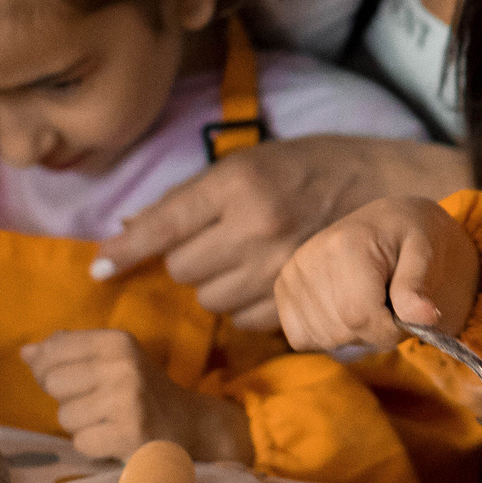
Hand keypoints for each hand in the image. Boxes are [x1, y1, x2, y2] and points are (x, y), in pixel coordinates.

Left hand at [22, 329, 253, 463]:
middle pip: (54, 383)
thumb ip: (69, 351)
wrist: (190, 426)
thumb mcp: (113, 359)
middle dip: (68, 399)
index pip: (53, 350)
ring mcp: (127, 400)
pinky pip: (81, 443)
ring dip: (81, 426)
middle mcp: (123, 365)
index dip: (50, 369)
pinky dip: (93, 446)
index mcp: (117, 341)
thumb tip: (26, 352)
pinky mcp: (129, 434)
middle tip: (96, 404)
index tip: (73, 380)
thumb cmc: (141, 390)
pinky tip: (114, 440)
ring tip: (108, 422)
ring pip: (65, 417)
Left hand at [94, 136, 473, 329]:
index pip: (162, 225)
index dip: (124, 252)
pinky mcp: (300, 295)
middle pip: (182, 270)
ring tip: (244, 259)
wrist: (384, 186)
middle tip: (215, 242)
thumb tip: (129, 231)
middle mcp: (254, 226)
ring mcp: (279, 266)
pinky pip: (246, 319)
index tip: (97, 271)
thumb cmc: (308, 167)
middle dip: (188, 260)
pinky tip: (265, 280)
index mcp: (236, 184)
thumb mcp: (247, 163)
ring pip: (211, 299)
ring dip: (216, 285)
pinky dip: (246, 306)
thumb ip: (190, 198)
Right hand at [274, 197, 481, 353]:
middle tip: (390, 303)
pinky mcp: (282, 290)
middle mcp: (308, 258)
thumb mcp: (425, 253)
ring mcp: (290, 275)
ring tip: (370, 300)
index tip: (408, 315)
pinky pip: (302, 337)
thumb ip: (418, 287)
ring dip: (355, 334)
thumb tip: (425, 318)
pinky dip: (329, 334)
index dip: (390, 329)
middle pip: (342, 331)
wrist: (387, 224)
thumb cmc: (409, 238)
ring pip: (325, 338)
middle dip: (375, 331)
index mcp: (345, 245)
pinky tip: (346, 308)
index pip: (360, 317)